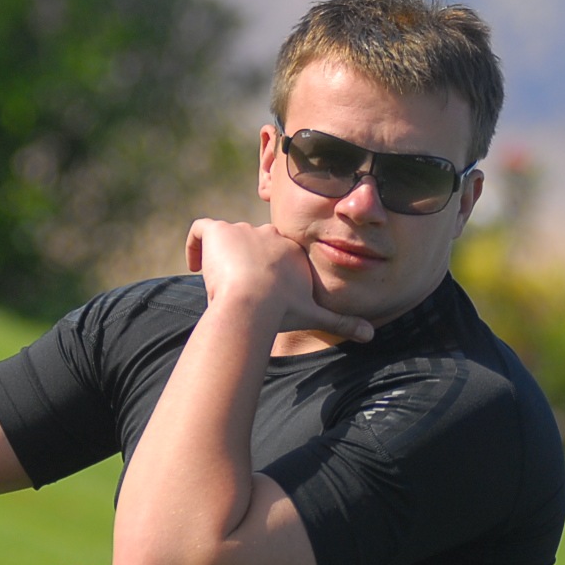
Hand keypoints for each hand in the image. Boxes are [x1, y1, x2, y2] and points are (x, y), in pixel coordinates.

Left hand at [184, 219, 372, 342]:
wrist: (252, 304)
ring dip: (220, 258)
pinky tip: (193, 266)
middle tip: (236, 291)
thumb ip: (341, 322)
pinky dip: (194, 244)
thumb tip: (371, 336)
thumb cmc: (283, 311)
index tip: (258, 291)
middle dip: (244, 263)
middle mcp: (269, 233)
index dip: (266, 268)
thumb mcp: (315, 316)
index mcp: (291, 250)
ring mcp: (242, 229)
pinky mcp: (218, 231)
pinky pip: (200, 228)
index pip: (276, 250)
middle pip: (253, 242)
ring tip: (215, 285)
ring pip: (227, 237)